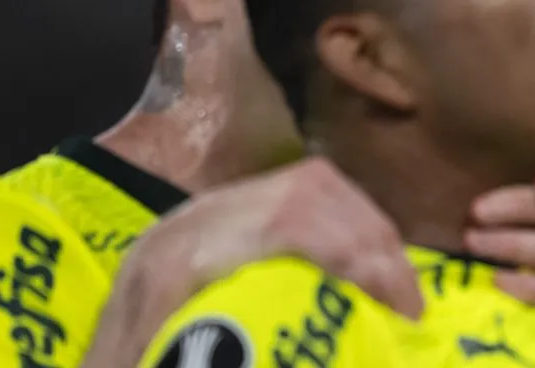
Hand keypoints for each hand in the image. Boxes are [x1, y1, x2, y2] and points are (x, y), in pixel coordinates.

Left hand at [81, 157, 420, 367]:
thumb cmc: (126, 362)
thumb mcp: (165, 362)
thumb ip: (224, 349)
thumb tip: (324, 347)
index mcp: (180, 261)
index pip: (289, 221)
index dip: (358, 252)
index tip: (402, 309)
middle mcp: (192, 222)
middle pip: (304, 190)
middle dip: (373, 238)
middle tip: (408, 302)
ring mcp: (202, 215)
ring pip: (303, 184)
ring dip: (362, 227)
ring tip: (394, 285)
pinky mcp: (212, 223)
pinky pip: (290, 199)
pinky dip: (338, 225)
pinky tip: (358, 270)